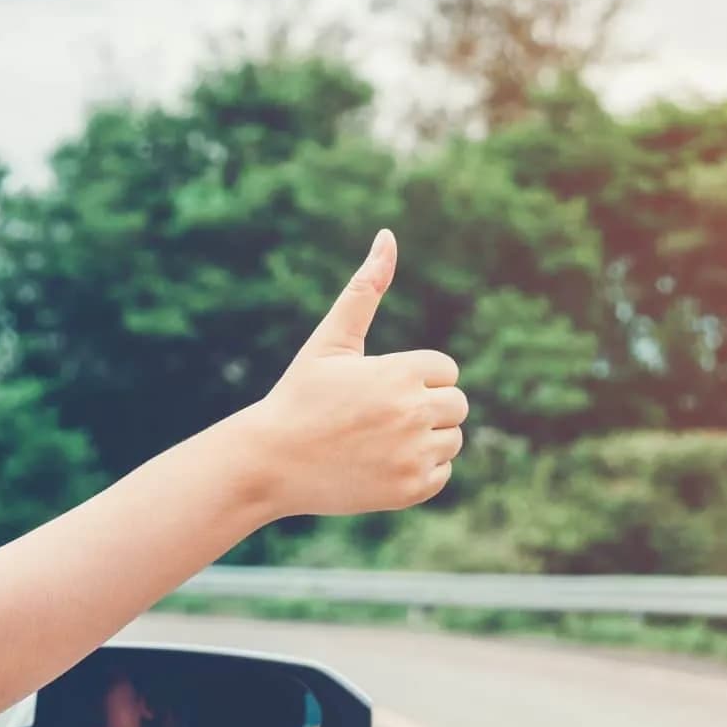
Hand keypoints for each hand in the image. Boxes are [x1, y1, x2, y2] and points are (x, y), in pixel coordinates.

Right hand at [246, 230, 466, 517]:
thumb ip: (365, 288)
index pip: (445, 370)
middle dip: (426, 407)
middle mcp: (412, 413)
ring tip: (379, 439)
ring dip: (426, 439)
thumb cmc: (300, 396)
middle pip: (457, 405)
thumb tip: (388, 236)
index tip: (378, 388)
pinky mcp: (408, 490)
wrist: (269, 462)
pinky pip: (442, 474)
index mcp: (400, 372)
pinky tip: (381, 463)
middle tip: (380, 416)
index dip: (415, 377)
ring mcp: (412, 455)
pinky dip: (419, 470)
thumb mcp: (330, 340)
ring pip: (453, 440)